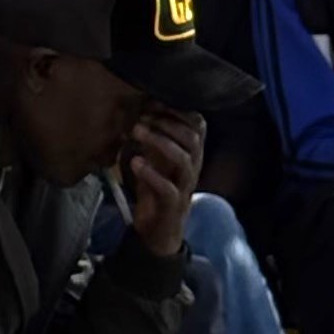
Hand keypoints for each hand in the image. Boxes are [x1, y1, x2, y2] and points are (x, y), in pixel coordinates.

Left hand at [121, 105, 206, 257]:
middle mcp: (192, 167)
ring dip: (160, 141)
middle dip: (167, 122)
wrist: (158, 233)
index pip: (197, 124)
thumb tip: (138, 109)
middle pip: (193, 138)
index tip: (152, 101)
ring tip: (136, 132)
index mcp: (190, 153)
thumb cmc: (157, 191)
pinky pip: (168, 188)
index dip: (178, 109)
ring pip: (184, 159)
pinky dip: (151, 174)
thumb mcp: (155, 160)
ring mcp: (185, 186)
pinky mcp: (173, 205)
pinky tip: (135, 162)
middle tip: (141, 117)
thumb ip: (152, 138)